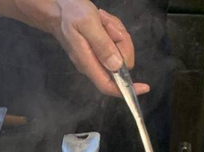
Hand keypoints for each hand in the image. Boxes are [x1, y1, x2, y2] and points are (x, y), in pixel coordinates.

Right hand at [0, 0, 148, 96]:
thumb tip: (116, 67)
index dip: (125, 89)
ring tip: (103, 21)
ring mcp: (96, 58)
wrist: (59, 9)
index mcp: (88, 62)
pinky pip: (115, 44)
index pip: (107, 85)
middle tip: (108, 25)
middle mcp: (92, 65)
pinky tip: (103, 22)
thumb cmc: (72, 14)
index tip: (144, 87)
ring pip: (120, 51)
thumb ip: (102, 45)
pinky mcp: (98, 50)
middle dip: (121, 42)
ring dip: (117, 33)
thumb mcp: (89, 24)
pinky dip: (114, 31)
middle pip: (120, 64)